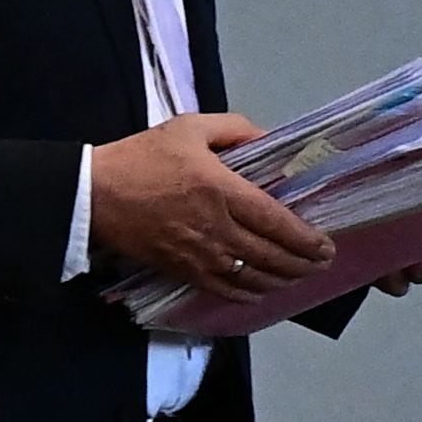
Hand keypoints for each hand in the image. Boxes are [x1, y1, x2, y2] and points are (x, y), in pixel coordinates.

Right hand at [88, 113, 330, 292]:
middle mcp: (217, 228)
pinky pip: (222, 290)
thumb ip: (234, 129)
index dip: (306, 238)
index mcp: (223, 190)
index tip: (326, 244)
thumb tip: (267, 139)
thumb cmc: (143, 157)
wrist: (95, 194)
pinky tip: (259, 293)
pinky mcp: (182, 271)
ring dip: (280, 280)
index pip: (276, 222)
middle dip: (302, 263)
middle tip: (322, 263)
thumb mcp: (190, 127)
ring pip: (251, 277)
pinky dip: (247, 295)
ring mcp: (199, 255)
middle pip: (270, 255)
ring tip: (298, 277)